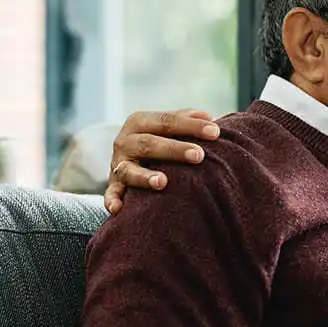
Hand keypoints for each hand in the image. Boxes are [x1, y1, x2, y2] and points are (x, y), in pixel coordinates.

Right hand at [105, 109, 219, 214]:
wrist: (127, 158)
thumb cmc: (158, 140)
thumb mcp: (167, 127)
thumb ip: (186, 119)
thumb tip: (210, 117)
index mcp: (140, 122)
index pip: (167, 121)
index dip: (191, 126)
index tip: (216, 133)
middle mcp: (125, 141)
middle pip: (149, 143)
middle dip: (174, 149)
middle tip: (199, 156)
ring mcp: (118, 164)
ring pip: (129, 170)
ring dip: (145, 176)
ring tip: (163, 182)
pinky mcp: (114, 185)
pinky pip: (111, 194)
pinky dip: (112, 200)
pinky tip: (118, 209)